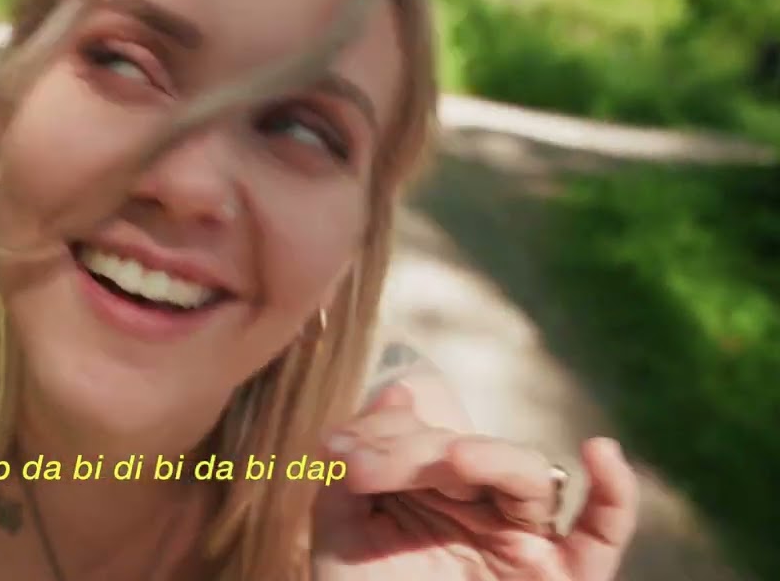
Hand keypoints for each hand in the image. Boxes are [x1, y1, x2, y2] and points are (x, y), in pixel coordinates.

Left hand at [311, 385, 638, 579]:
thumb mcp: (343, 534)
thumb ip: (354, 467)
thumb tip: (397, 390)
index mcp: (433, 488)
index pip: (422, 436)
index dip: (382, 436)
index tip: (337, 452)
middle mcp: (484, 506)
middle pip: (469, 451)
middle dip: (416, 450)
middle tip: (364, 469)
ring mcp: (526, 538)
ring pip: (527, 476)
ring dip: (489, 458)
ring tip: (452, 458)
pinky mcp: (565, 575)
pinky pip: (603, 532)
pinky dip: (615, 493)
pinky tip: (600, 451)